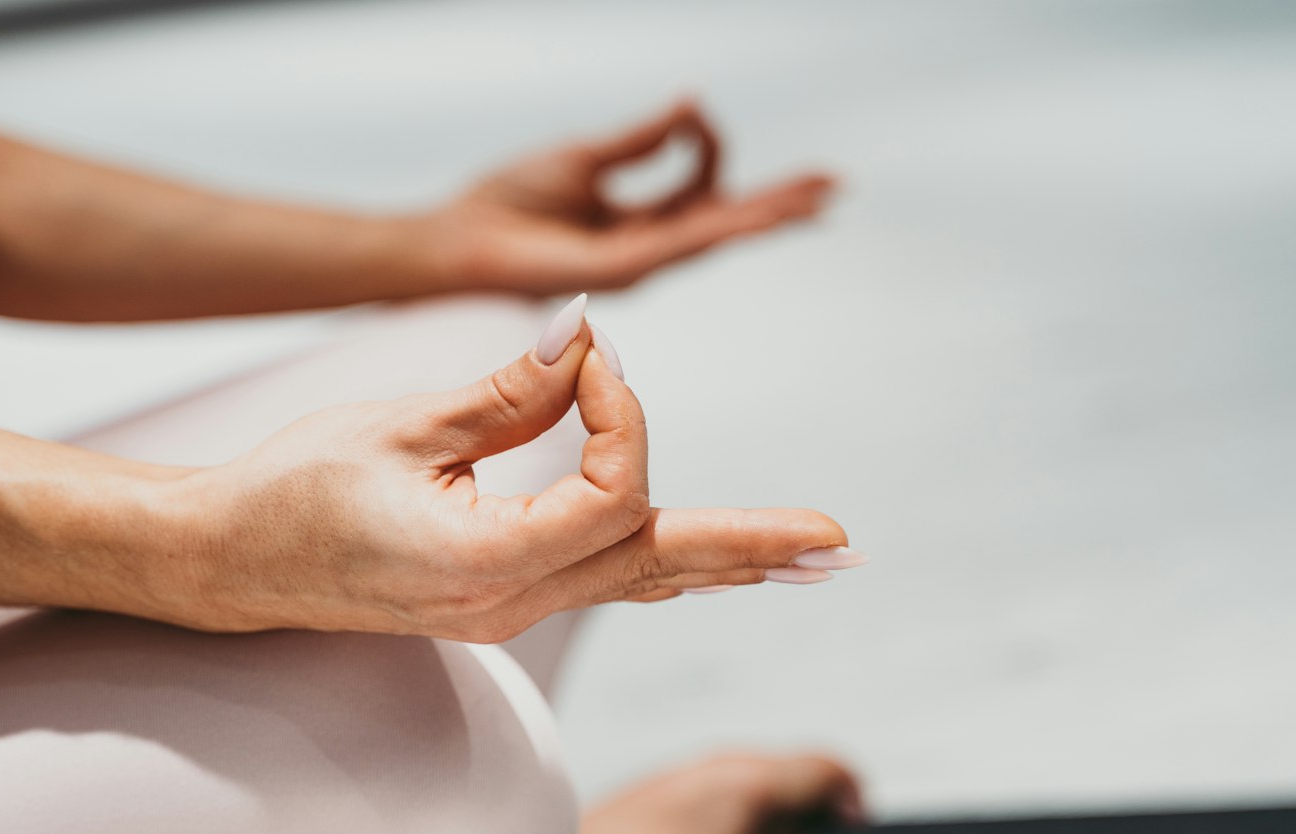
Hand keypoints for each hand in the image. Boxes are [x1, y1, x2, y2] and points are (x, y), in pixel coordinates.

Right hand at [134, 306, 850, 641]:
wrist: (231, 562)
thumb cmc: (295, 489)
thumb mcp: (403, 427)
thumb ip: (510, 393)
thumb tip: (591, 341)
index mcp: (484, 565)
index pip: (615, 497)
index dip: (625, 417)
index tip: (592, 358)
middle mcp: (509, 604)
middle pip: (656, 564)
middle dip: (751, 546)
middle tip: (839, 541)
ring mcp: (507, 612)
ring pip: (637, 579)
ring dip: (725, 560)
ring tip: (808, 557)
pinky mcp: (498, 600)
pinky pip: (602, 580)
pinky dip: (666, 564)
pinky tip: (714, 566)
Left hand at [430, 99, 834, 295]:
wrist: (462, 239)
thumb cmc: (509, 202)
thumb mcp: (586, 156)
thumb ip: (642, 137)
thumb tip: (691, 103)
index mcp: (639, 218)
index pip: (700, 182)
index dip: (707, 141)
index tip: (693, 112)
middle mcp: (648, 245)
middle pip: (729, 218)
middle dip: (781, 202)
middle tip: (834, 187)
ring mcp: (639, 261)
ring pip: (718, 232)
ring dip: (768, 214)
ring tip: (818, 199)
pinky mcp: (621, 268)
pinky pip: (683, 241)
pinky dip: (721, 224)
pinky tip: (756, 213)